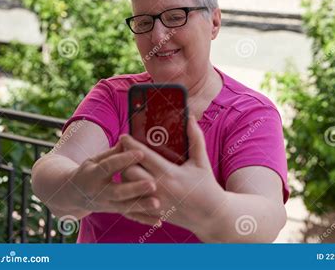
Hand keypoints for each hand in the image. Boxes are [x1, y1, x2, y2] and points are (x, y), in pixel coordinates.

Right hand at [67, 143, 160, 223]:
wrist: (72, 195)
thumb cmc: (89, 171)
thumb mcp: (95, 160)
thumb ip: (112, 152)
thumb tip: (127, 139)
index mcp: (93, 175)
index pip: (109, 166)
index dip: (124, 159)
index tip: (141, 153)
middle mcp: (98, 192)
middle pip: (117, 191)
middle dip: (135, 189)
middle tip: (153, 185)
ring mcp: (106, 205)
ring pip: (125, 207)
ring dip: (142, 206)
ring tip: (158, 204)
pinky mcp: (114, 212)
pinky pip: (130, 217)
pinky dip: (144, 220)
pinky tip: (159, 221)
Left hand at [120, 115, 225, 233]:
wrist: (211, 215)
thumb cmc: (206, 185)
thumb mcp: (201, 161)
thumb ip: (195, 138)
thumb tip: (189, 118)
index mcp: (170, 173)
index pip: (143, 156)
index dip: (131, 144)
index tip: (123, 136)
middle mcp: (159, 188)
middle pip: (129, 171)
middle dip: (124, 161)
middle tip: (125, 153)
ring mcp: (154, 202)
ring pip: (127, 187)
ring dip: (126, 176)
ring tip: (129, 166)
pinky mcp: (152, 212)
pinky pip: (132, 201)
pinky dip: (129, 192)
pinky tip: (131, 184)